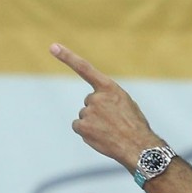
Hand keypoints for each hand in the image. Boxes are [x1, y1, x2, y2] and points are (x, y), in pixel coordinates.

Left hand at [50, 43, 160, 170]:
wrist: (138, 146)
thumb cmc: (135, 125)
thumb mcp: (126, 103)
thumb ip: (109, 98)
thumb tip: (93, 103)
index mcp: (110, 88)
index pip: (85, 69)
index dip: (68, 57)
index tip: (53, 47)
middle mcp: (97, 97)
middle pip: (89, 102)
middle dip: (98, 111)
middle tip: (114, 121)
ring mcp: (88, 111)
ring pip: (85, 115)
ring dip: (94, 123)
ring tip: (110, 130)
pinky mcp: (82, 126)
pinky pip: (78, 126)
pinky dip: (87, 132)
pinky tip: (101, 136)